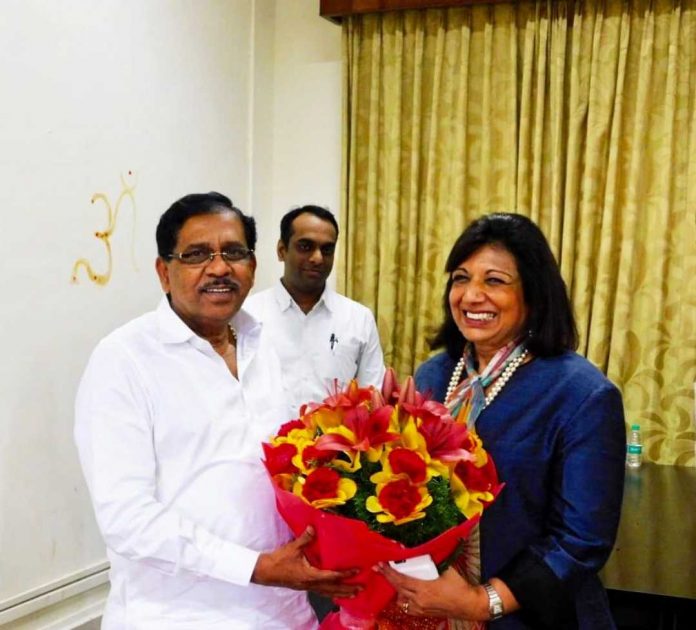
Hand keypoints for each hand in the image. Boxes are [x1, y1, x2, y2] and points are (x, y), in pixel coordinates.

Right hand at [252, 526, 360, 597]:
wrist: (265, 571)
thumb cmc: (279, 560)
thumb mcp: (293, 547)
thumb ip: (305, 538)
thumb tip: (313, 527)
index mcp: (310, 575)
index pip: (332, 576)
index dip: (345, 574)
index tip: (357, 571)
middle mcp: (311, 584)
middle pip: (333, 589)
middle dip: (348, 589)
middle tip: (362, 588)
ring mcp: (307, 587)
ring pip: (328, 593)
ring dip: (341, 593)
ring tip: (354, 594)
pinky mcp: (304, 586)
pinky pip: (321, 592)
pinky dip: (331, 592)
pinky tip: (336, 592)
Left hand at [374, 563, 488, 619]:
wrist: (468, 604)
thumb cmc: (458, 585)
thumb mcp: (445, 569)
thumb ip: (432, 561)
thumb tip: (422, 548)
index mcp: (424, 589)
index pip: (400, 580)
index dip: (389, 572)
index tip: (381, 564)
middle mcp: (419, 601)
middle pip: (398, 589)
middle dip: (387, 578)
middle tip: (379, 568)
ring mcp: (421, 609)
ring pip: (401, 600)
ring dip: (396, 589)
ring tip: (392, 578)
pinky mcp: (424, 613)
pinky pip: (408, 607)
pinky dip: (403, 599)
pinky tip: (403, 592)